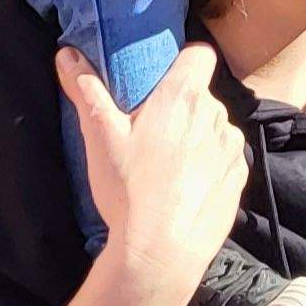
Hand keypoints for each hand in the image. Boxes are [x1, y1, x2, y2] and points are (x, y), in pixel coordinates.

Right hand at [61, 45, 247, 298]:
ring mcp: (232, 149)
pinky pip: (226, 159)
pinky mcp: (239, 179)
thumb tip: (66, 52)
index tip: (161, 81)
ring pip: (214, 128)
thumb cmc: (128, 191)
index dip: (182, 62)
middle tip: (149, 132)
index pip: (199, 54)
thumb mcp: (99, 137)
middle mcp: (216, 116)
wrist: (160, 253)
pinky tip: (184, 187)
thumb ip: (86, 89)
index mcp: (184, 97)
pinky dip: (209, 166)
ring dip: (197, 137)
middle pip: (201, 96)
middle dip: (180, 107)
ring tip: (166, 165)